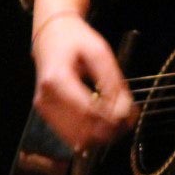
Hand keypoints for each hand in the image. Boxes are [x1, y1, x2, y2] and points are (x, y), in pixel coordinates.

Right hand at [30, 0, 132, 150]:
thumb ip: (112, 82)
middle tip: (128, 120)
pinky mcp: (47, 115)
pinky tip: (103, 122)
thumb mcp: (99, 52)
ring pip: (77, 140)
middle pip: (82, 132)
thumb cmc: (75, 39)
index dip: (111, 120)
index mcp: (57, 80)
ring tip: (118, 121)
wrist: (51, 34)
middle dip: (109, 131)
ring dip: (101, 136)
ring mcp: (44, 110)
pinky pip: (72, 136)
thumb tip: (123, 111)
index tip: (130, 115)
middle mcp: (46, 99)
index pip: (87, 112)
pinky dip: (90, 134)